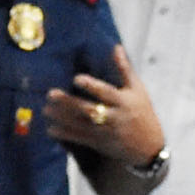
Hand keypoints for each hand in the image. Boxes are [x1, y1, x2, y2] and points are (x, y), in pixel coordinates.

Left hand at [43, 51, 165, 166]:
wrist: (148, 147)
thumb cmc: (143, 112)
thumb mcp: (138, 90)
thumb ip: (125, 69)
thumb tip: (116, 47)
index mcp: (124, 102)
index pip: (106, 93)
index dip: (92, 86)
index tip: (76, 78)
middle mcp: (114, 117)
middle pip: (89, 109)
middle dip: (69, 103)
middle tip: (51, 93)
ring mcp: (106, 132)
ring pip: (81, 125)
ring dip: (62, 118)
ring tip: (46, 109)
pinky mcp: (100, 144)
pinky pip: (80, 139)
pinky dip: (65, 135)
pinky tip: (50, 128)